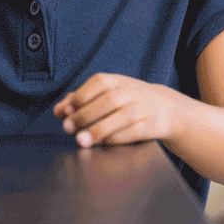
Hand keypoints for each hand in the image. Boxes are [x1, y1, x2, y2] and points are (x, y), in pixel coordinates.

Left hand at [53, 73, 184, 146]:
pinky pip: (133, 131)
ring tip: (81, 140)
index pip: (96, 84)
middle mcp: (130, 91)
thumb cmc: (127, 99)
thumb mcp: (105, 93)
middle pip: (107, 101)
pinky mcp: (152, 124)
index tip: (64, 113)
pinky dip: (117, 138)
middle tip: (68, 128)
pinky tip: (103, 143)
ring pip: (121, 117)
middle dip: (85, 115)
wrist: (166, 108)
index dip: (79, 98)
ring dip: (99, 129)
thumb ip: (80, 100)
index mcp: (115, 80)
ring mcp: (143, 107)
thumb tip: (58, 111)